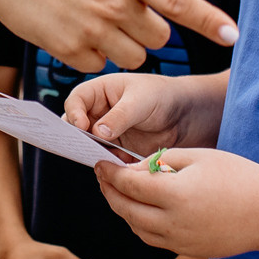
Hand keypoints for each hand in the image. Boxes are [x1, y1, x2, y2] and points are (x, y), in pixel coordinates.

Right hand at [0, 0, 236, 73]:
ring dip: (122, 45)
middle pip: (159, 37)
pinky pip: (97, 64)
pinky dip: (90, 54)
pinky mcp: (70, 51)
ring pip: (132, 56)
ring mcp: (93, 29)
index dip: (210, 21)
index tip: (233, 36)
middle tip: (119, 8)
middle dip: (147, 28)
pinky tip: (71, 29)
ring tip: (94, 19)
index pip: (180, 2)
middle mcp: (115, 3)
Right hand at [65, 71, 220, 154]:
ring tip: (99, 159)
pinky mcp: (117, 149)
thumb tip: (98, 133)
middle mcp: (99, 111)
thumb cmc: (161, 95)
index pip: (76, 100)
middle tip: (80, 147)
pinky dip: (107, 163)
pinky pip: (105, 158)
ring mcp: (107, 132)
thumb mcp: (140, 101)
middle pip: (75, 125)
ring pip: (88, 144)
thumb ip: (119, 116)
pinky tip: (114, 166)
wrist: (184, 114)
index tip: (81, 126)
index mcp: (100, 91)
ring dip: (91, 152)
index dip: (74, 112)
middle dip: (76, 136)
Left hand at [95, 148, 258, 258]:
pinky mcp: (186, 250)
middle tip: (102, 177)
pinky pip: (151, 238)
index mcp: (175, 195)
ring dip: (121, 209)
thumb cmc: (239, 177)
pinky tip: (138, 209)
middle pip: (125, 209)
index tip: (100, 163)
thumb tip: (134, 169)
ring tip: (117, 191)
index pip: (129, 184)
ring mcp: (179, 241)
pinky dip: (138, 224)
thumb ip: (162, 161)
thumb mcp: (199, 156)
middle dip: (109, 192)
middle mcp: (173, 222)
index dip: (110, 173)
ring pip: (135, 227)